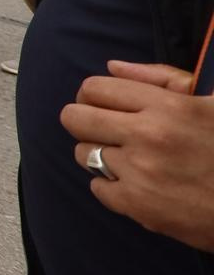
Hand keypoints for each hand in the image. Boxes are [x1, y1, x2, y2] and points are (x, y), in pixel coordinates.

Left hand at [60, 61, 213, 249]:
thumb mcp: (211, 102)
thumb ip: (162, 78)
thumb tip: (112, 67)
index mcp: (168, 107)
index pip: (94, 88)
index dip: (94, 95)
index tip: (106, 106)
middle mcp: (148, 137)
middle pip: (74, 118)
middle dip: (86, 121)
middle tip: (108, 131)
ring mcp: (140, 174)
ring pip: (83, 154)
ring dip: (100, 155)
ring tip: (130, 159)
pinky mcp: (139, 208)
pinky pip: (97, 189)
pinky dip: (112, 187)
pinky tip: (139, 184)